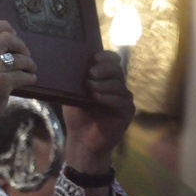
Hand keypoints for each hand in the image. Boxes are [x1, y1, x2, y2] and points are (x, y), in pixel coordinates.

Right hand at [0, 19, 36, 152]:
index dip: (4, 26)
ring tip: (30, 69)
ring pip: (17, 58)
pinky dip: (29, 77)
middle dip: (21, 46)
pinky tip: (30, 79)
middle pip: (6, 38)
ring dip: (28, 63)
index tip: (13, 34)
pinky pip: (22, 75)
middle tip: (26, 55)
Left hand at [63, 50, 134, 174]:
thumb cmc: (77, 115)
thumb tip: (68, 61)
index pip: (112, 60)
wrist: (81, 139)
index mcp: (105, 78)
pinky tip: (96, 97)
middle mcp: (117, 86)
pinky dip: (107, 97)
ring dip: (103, 84)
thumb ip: (75, 78)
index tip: (94, 57)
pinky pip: (120, 100)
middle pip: (116, 69)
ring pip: (118, 84)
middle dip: (103, 68)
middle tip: (90, 73)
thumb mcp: (73, 93)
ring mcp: (124, 98)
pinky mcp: (127, 111)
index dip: (105, 56)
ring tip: (90, 86)